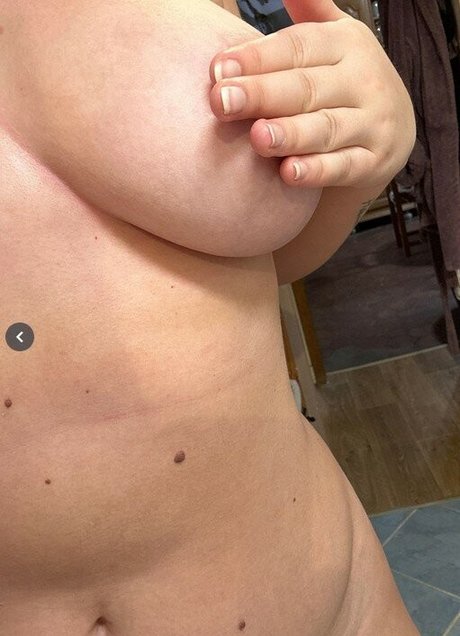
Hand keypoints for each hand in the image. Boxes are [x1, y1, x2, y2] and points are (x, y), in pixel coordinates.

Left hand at [209, 0, 415, 188]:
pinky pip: (343, 167)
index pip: (298, 47)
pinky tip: (289, 174)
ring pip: (326, 128)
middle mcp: (363, 81)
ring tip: (257, 138)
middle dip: (262, 94)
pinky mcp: (373, 162)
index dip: (257, 58)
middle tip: (222, 102)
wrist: (392, 132)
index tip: (218, 70)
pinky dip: (317, 171)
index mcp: (347, 45)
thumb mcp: (337, 42)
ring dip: (290, 134)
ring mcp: (372, 123)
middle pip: (306, 87)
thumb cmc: (346, 84)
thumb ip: (310, 16)